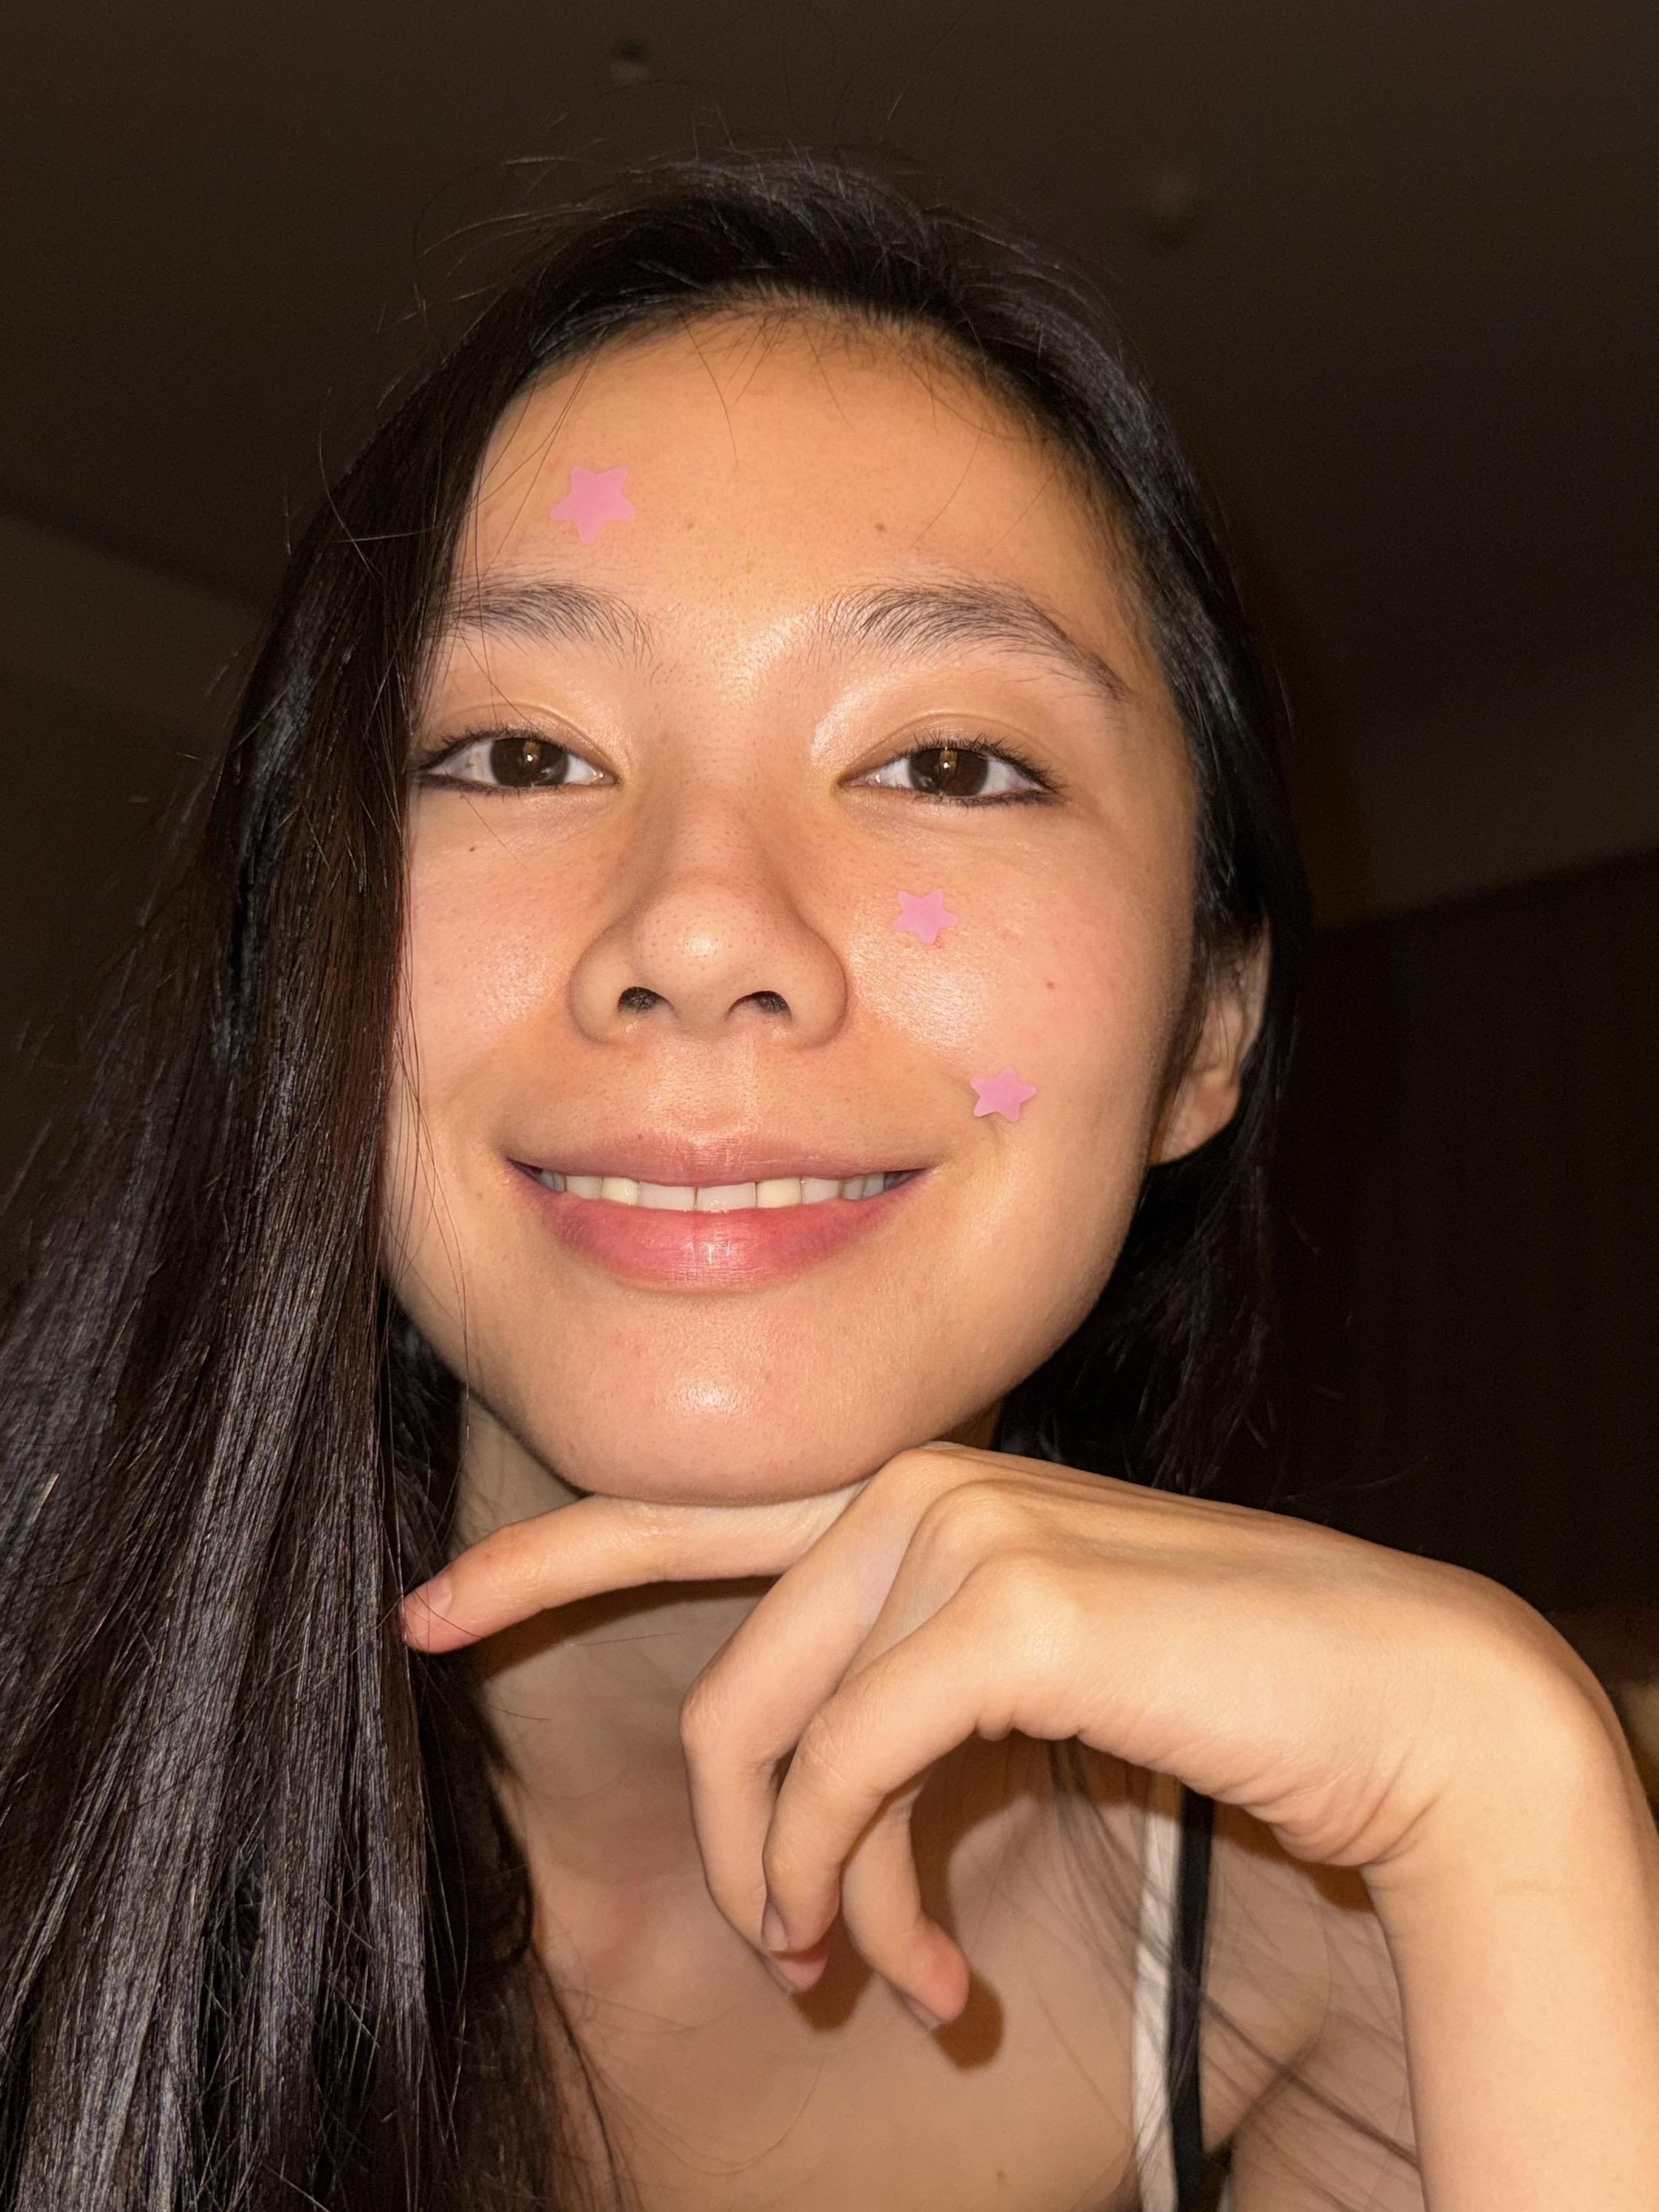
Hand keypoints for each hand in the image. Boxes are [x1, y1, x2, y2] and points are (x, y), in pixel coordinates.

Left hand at [397, 1442, 1597, 2025]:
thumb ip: (897, 1710)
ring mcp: (962, 1523)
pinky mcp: (1007, 1600)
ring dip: (808, 1894)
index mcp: (918, 1493)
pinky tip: (930, 1973)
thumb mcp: (1019, 1701)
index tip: (428, 1613)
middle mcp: (919, 1481)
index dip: (549, 1557)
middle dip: (736, 1845)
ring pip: (773, 1742)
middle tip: (796, 1960)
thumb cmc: (1209, 1706)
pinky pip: (847, 1778)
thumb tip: (784, 1855)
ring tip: (877, 1977)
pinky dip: (856, 1891)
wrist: (1394, 1700)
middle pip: (724, 1685)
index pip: (693, 1508)